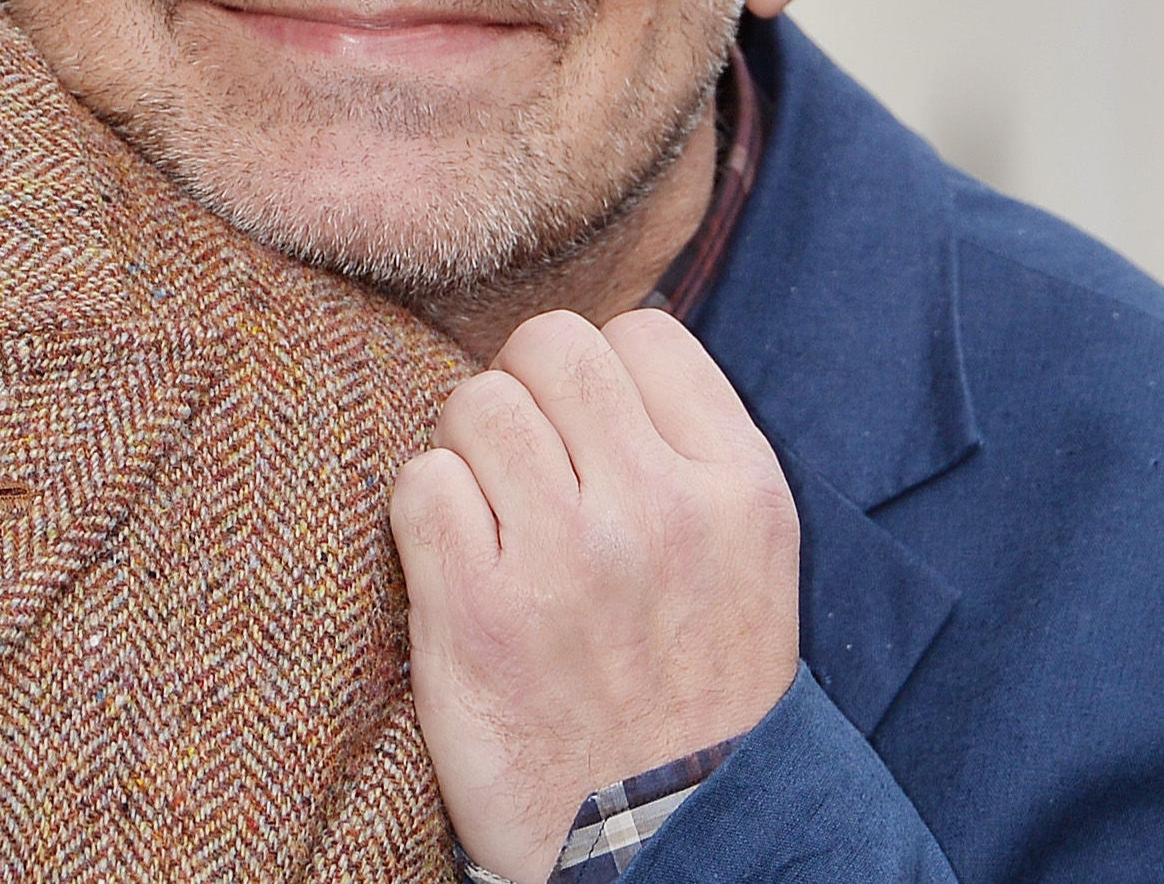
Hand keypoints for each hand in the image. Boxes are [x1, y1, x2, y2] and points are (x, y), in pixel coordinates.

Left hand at [390, 308, 799, 883]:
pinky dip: (425, 514)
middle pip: (547, 346)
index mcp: (739, 489)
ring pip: (476, 404)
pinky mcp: (477, 613)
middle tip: (527, 466)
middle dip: (524, 391)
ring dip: (470, 452)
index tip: (590, 432)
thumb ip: (686, 444)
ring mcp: (566, 559)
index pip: (639, 330)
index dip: (598, 370)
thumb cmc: (691, 682)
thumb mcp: (744, 555)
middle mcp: (659, 511)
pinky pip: (419, 482)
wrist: (672, 838)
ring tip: (496, 520)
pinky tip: (460, 565)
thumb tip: (599, 338)